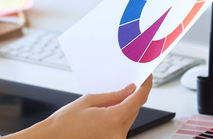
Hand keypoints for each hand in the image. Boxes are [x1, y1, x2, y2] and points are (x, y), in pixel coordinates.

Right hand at [6, 76, 152, 138]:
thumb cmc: (65, 122)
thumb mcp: (88, 101)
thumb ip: (113, 95)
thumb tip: (129, 89)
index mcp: (112, 119)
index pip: (138, 100)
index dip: (145, 87)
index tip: (146, 78)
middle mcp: (117, 133)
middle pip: (134, 110)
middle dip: (131, 97)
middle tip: (126, 85)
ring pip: (128, 119)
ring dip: (124, 108)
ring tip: (107, 101)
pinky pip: (121, 127)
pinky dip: (117, 118)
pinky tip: (105, 112)